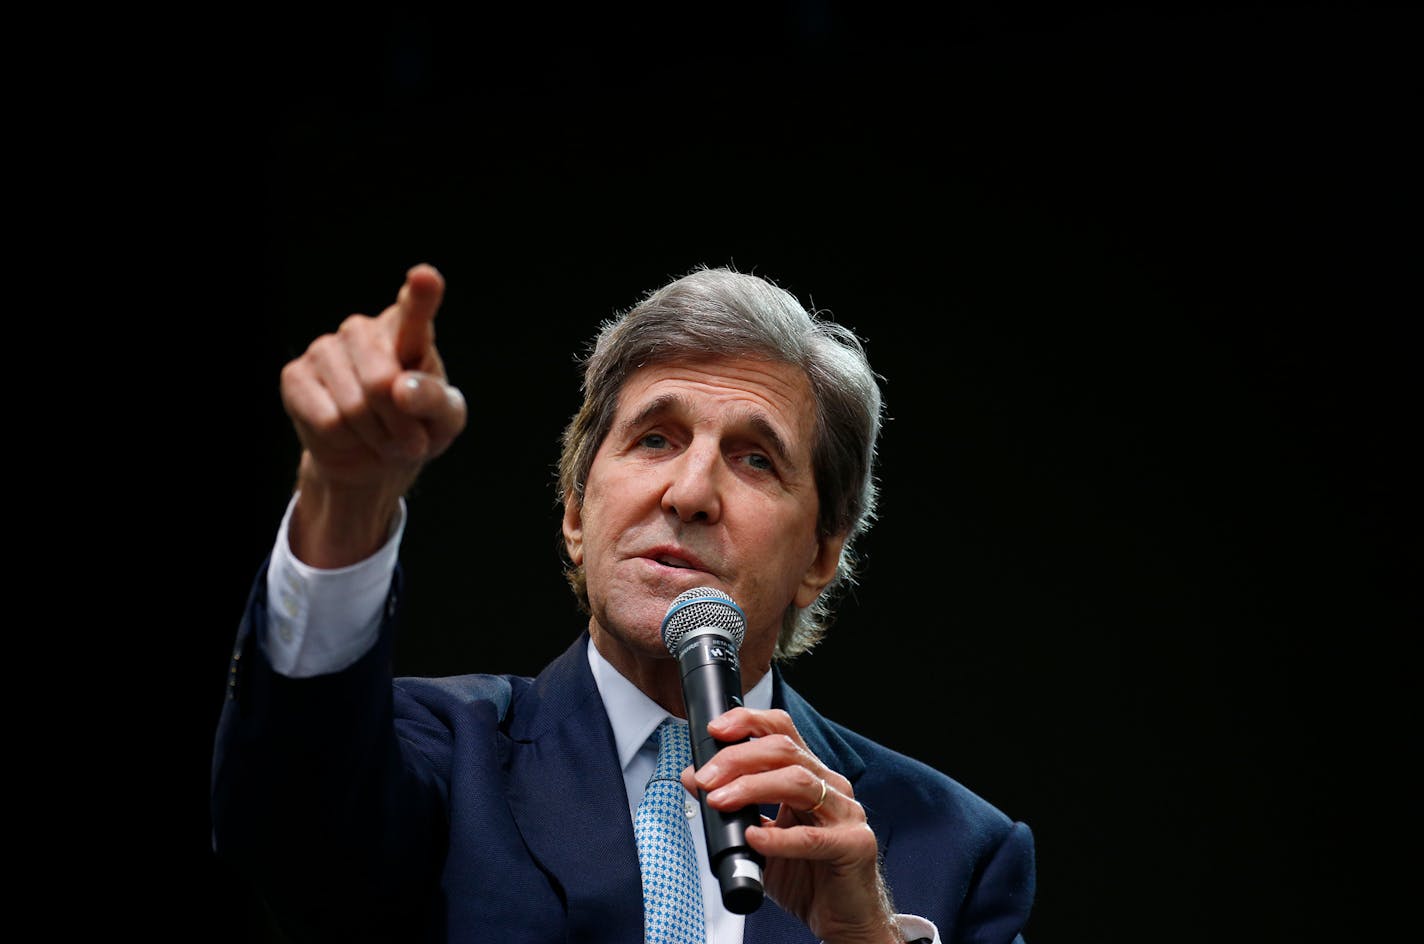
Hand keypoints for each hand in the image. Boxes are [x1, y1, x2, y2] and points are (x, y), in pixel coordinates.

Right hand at [280, 263, 466, 566]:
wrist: (374, 458)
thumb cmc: (418, 428)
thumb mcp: (445, 421)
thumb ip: (434, 401)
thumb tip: (401, 390)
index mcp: (408, 330)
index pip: (415, 307)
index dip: (421, 294)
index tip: (424, 277)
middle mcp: (363, 330)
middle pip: (381, 383)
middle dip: (399, 425)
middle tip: (409, 439)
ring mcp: (324, 348)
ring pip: (354, 408)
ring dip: (375, 436)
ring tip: (379, 435)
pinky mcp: (295, 376)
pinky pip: (328, 422)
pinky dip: (344, 441)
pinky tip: (347, 434)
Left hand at [680, 708, 900, 943]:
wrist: (843, 917)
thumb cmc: (807, 874)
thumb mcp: (761, 835)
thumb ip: (733, 807)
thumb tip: (692, 778)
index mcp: (811, 776)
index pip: (782, 731)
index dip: (748, 721)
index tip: (716, 730)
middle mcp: (831, 787)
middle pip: (785, 751)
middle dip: (738, 758)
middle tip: (706, 778)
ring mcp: (846, 814)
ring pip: (798, 782)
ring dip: (751, 788)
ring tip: (720, 802)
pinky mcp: (854, 845)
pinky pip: (812, 838)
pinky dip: (778, 838)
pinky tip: (754, 838)